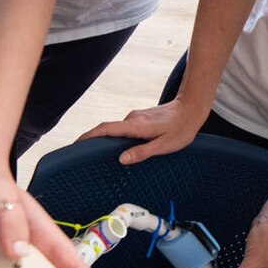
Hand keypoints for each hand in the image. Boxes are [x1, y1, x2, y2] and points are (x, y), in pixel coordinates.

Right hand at [80, 94, 207, 164]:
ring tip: (101, 156)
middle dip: (94, 141)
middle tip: (84, 156)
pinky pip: (124, 129)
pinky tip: (121, 149)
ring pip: (117, 130)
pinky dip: (118, 138)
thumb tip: (122, 159)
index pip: (105, 129)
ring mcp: (136, 117)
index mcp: (136, 126)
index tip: (76, 144)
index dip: (88, 137)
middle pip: (108, 130)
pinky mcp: (140, 118)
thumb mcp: (164, 145)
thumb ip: (142, 152)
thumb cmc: (181, 128)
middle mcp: (132, 119)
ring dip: (108, 141)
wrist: (191, 107)